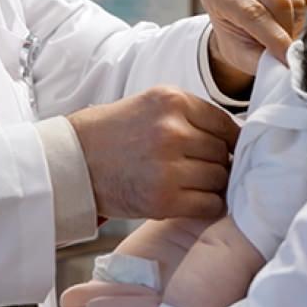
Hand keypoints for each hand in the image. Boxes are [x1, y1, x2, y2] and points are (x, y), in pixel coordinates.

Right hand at [67, 87, 239, 219]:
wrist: (72, 161)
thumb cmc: (112, 134)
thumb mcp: (150, 105)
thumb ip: (190, 115)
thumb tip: (234, 138)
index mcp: (171, 100)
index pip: (225, 123)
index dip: (227, 140)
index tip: (222, 150)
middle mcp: (172, 130)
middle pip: (223, 152)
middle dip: (216, 162)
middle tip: (197, 169)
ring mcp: (168, 165)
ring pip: (219, 178)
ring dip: (211, 184)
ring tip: (189, 183)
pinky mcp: (163, 198)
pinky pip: (209, 204)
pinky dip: (206, 205)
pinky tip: (189, 200)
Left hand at [200, 0, 306, 75]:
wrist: (244, 22)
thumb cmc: (240, 37)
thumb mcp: (243, 55)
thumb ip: (262, 60)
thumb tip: (288, 61)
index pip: (252, 12)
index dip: (274, 38)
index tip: (286, 56)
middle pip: (277, 1)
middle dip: (287, 29)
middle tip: (284, 45)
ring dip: (294, 19)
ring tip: (281, 26)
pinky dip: (303, 6)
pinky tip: (288, 10)